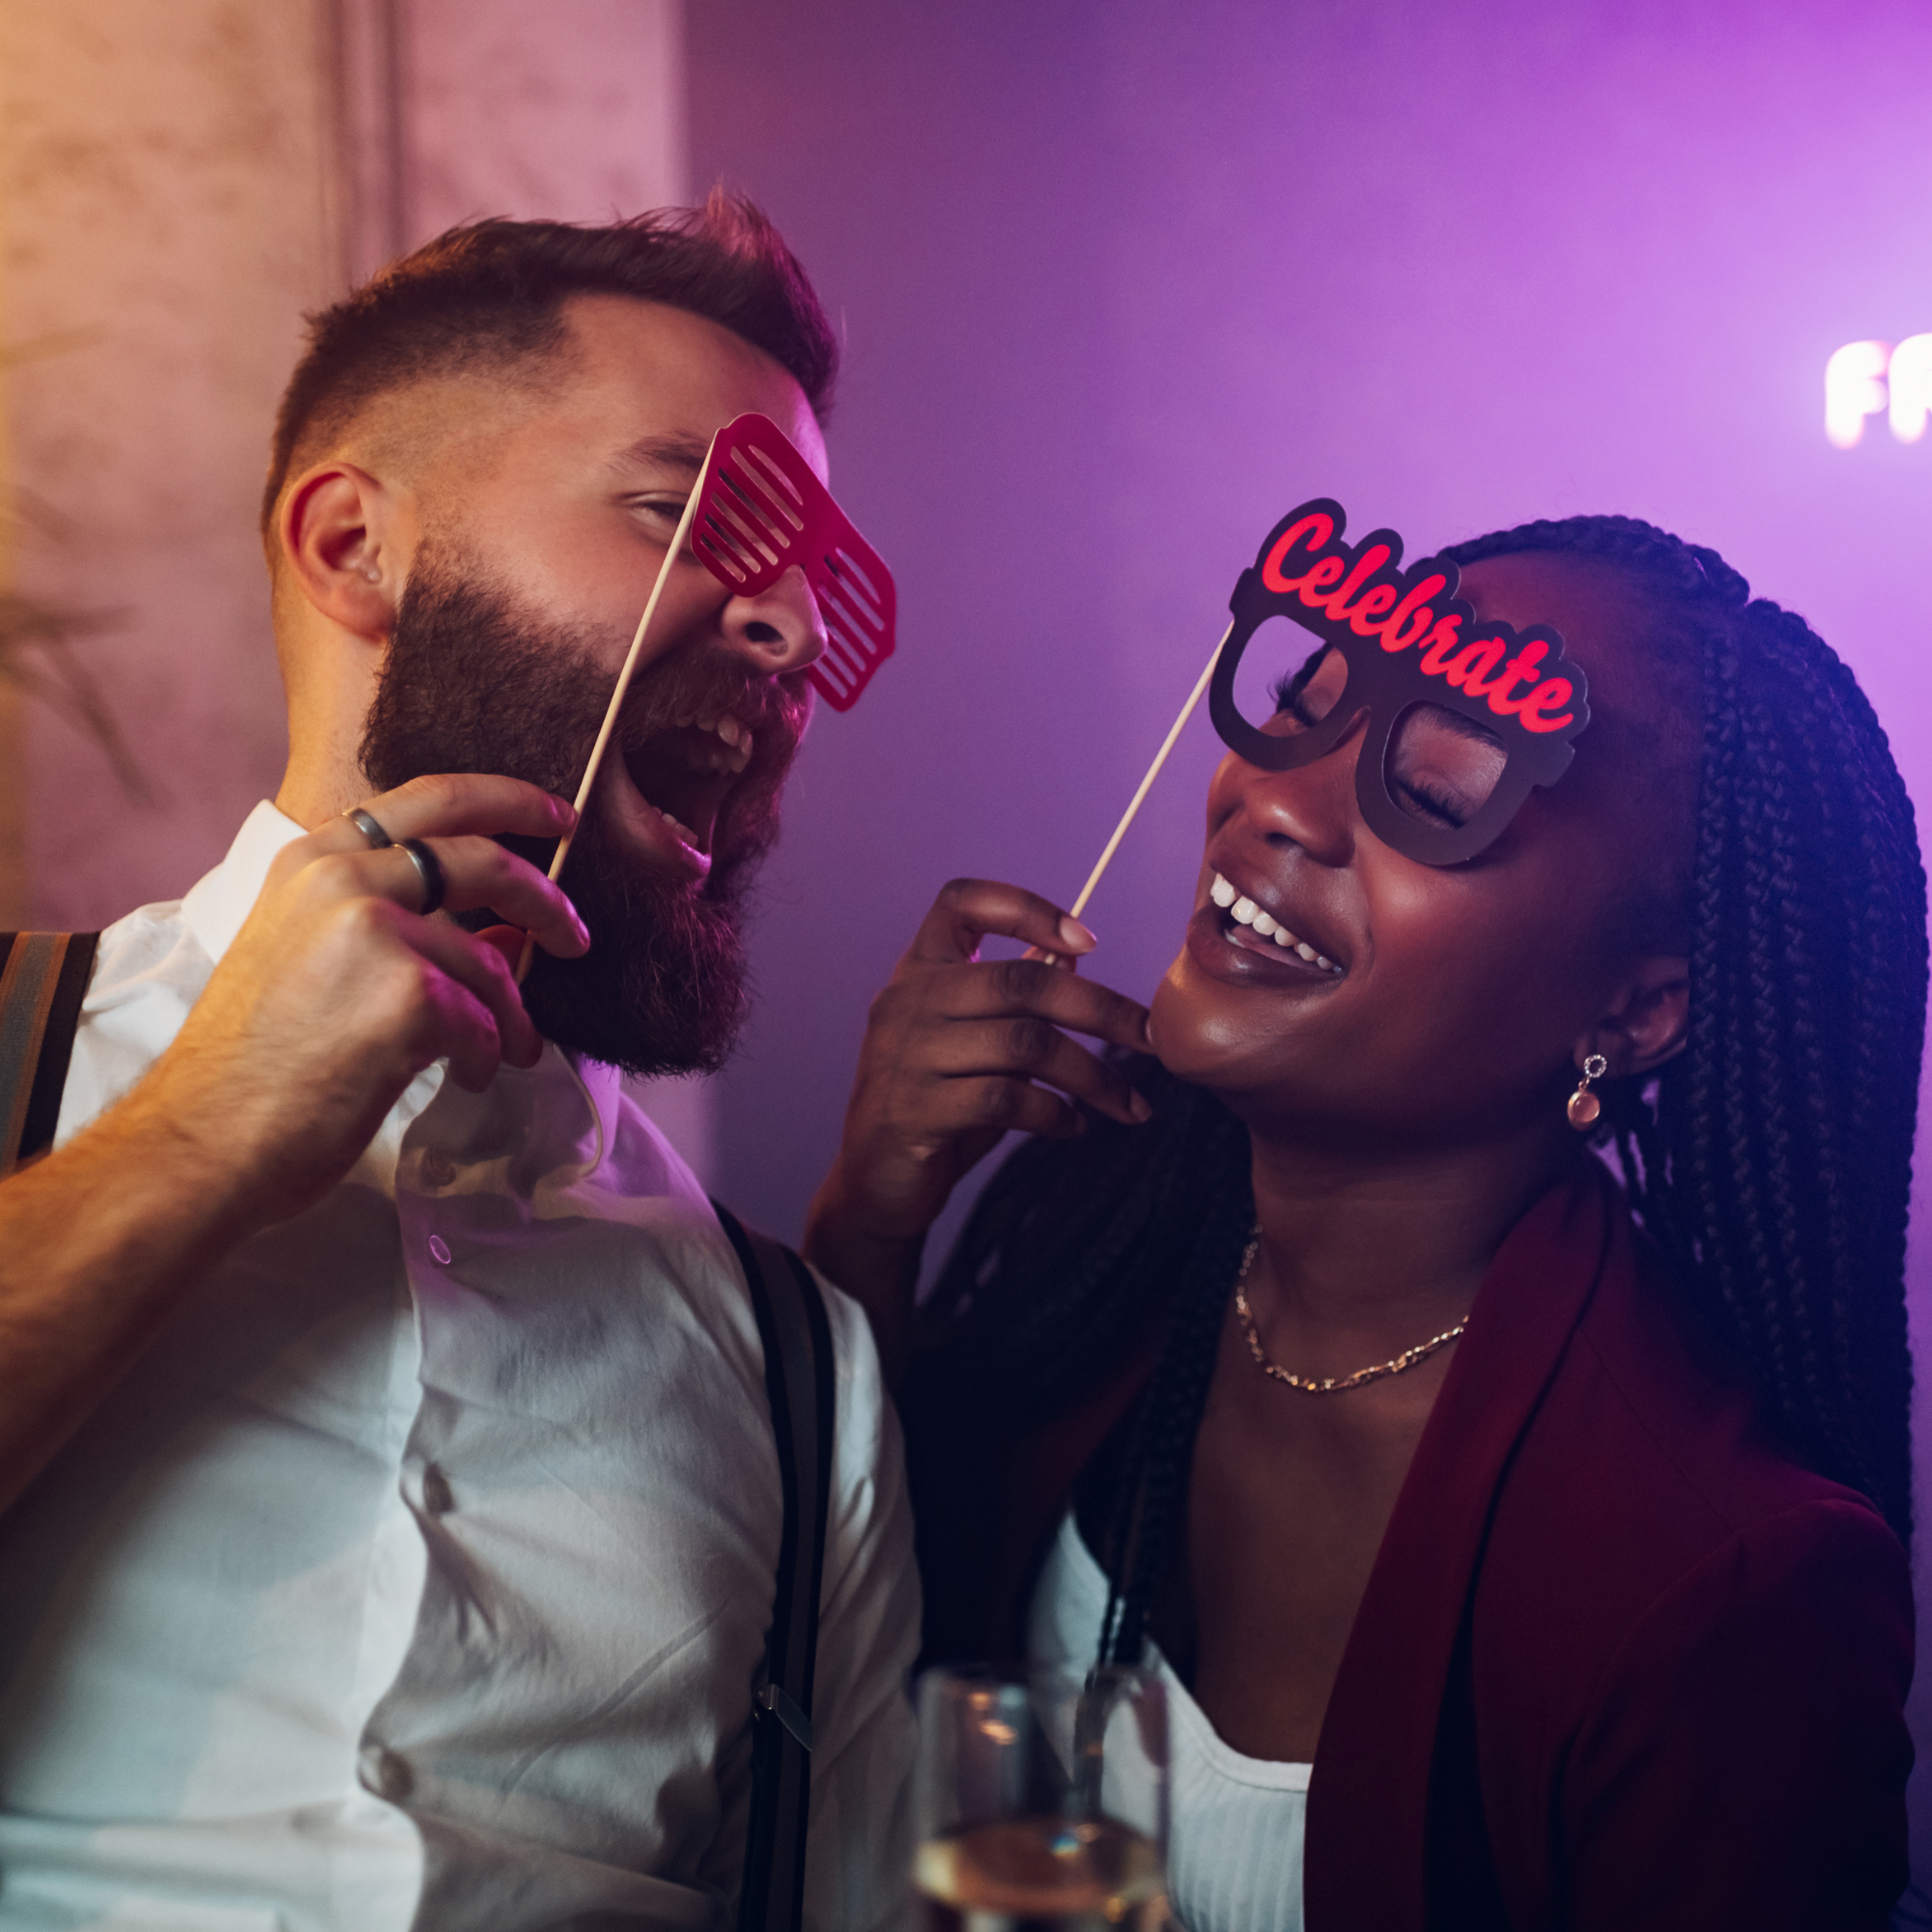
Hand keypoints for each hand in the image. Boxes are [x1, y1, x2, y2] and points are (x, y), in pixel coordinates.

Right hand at [149, 773, 588, 1227]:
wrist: (205, 1140)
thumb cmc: (257, 1065)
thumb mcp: (308, 957)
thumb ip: (396, 926)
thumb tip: (507, 934)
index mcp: (313, 860)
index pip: (430, 799)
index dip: (506, 800)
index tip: (556, 816)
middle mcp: (342, 879)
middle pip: (483, 860)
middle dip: (544, 899)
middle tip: (575, 935)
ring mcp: (375, 931)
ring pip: (490, 961)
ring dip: (510, 1014)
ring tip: (507, 1051)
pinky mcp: (409, 994)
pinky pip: (484, 1020)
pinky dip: (487, 1054)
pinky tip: (467, 1076)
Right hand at [805, 879, 1151, 1372]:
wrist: (875, 1185)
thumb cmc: (936, 1104)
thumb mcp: (971, 1041)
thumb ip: (1010, 999)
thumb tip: (1069, 957)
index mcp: (919, 970)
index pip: (960, 903)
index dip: (1025, 908)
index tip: (1087, 942)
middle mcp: (907, 1001)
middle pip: (1020, 982)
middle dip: (1101, 1010)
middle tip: (1152, 1040)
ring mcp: (906, 1055)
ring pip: (1025, 1045)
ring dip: (1091, 1076)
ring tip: (1127, 1105)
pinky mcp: (915, 1111)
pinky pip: (1006, 1100)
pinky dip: (1054, 1114)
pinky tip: (1073, 1126)